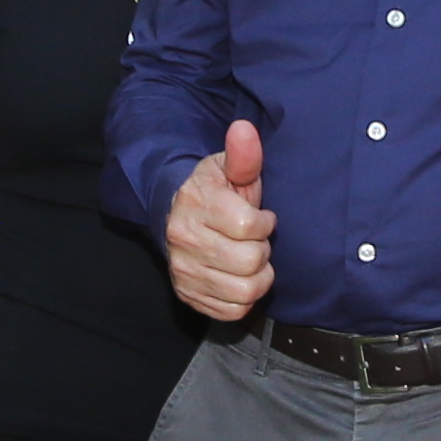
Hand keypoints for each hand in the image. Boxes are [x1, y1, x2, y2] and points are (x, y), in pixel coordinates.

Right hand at [167, 120, 277, 320]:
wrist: (174, 215)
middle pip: (251, 262)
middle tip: (255, 241)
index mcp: (197, 203)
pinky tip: (240, 278)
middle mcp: (185, 238)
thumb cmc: (212, 192)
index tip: (261, 217)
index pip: (250, 227)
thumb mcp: (228, 169)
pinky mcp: (188, 294)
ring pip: (245, 290)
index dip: (265, 223)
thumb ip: (243, 155)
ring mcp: (185, 270)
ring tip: (250, 259)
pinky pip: (233, 311)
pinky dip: (244, 298)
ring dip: (258, 276)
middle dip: (262, 250)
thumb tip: (244, 129)